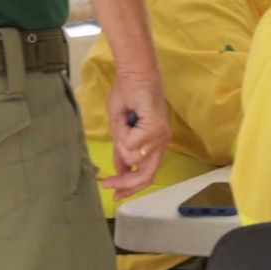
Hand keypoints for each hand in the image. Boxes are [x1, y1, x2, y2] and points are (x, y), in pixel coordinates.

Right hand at [101, 68, 169, 198]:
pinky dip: (121, 133)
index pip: (148, 174)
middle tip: (108, 184)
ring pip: (132, 158)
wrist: (133, 74)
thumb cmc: (128, 95)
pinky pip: (130, 144)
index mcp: (157, 143)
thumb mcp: (120, 129)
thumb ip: (122, 150)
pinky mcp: (155, 129)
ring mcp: (161, 136)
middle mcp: (162, 142)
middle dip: (124, 183)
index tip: (115, 195)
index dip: (130, 187)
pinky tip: (126, 116)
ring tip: (122, 122)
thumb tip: (120, 171)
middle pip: (146, 175)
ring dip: (119, 143)